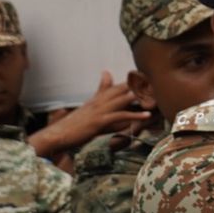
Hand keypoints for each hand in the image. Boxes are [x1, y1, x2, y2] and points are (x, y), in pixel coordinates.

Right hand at [29, 71, 150, 158]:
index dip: (131, 82)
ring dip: (140, 97)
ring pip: (122, 100)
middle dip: (138, 86)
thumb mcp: (85, 112)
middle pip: (121, 90)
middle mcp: (98, 102)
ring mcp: (99, 111)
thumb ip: (95, 105)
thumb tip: (100, 99)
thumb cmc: (72, 126)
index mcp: (96, 99)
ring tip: (155, 94)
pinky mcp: (99, 121)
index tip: (145, 77)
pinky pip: (120, 116)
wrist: (58, 135)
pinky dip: (135, 115)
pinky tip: (146, 115)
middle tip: (155, 82)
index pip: (115, 86)